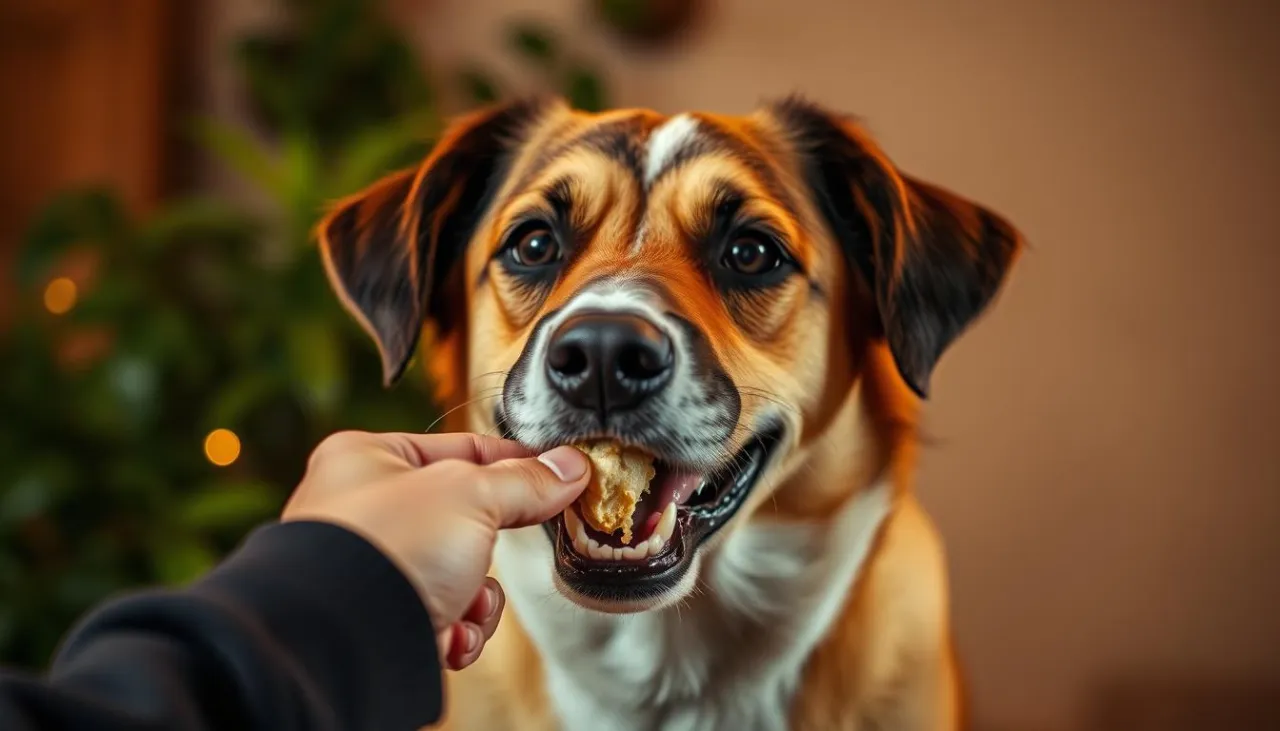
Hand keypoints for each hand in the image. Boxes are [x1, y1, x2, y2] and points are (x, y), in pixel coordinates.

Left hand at [281, 431, 588, 669]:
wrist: (349, 642)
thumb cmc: (385, 549)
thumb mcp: (470, 495)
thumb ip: (524, 481)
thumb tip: (568, 468)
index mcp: (367, 459)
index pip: (461, 447)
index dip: (513, 461)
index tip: (555, 473)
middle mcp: (362, 510)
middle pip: (464, 516)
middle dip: (491, 545)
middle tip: (504, 545)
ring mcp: (371, 568)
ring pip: (460, 572)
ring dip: (479, 595)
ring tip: (468, 601)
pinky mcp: (382, 618)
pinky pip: (444, 616)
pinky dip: (459, 628)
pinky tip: (450, 631)